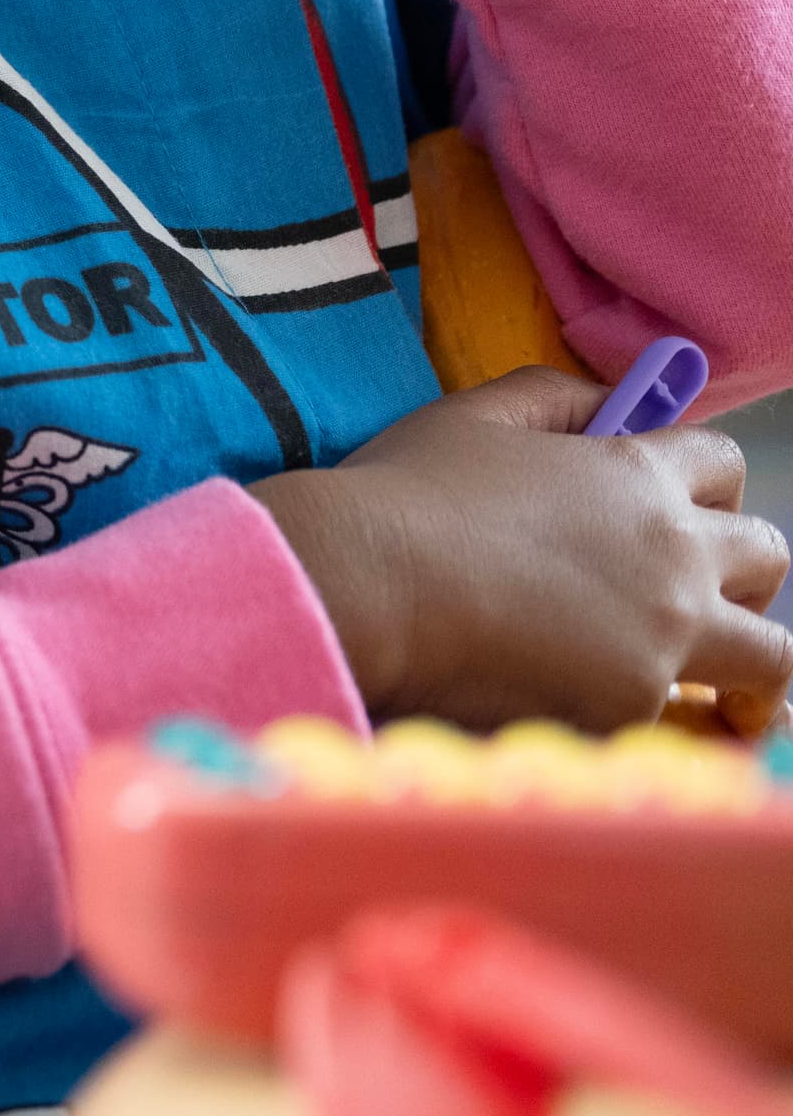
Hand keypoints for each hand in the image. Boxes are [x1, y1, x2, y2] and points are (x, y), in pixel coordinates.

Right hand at [248, 368, 792, 732]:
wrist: (364, 585)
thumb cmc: (405, 495)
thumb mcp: (472, 417)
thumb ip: (553, 399)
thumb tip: (608, 403)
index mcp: (639, 477)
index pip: (726, 463)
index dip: (703, 482)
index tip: (674, 507)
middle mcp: (676, 557)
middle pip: (769, 558)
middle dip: (743, 573)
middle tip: (689, 594)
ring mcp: (665, 639)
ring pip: (773, 661)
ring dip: (749, 664)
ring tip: (709, 684)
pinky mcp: (633, 708)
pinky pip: (675, 717)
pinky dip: (644, 711)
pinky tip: (591, 706)